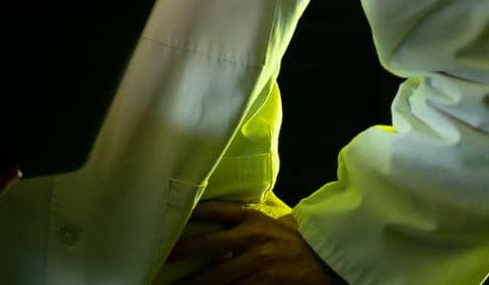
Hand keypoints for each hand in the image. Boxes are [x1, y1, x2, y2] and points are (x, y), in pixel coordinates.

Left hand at [170, 202, 337, 283]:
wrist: (329, 259)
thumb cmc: (293, 239)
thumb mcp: (268, 220)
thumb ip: (241, 218)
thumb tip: (206, 212)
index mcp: (252, 218)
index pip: (214, 210)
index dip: (189, 214)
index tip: (167, 218)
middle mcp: (252, 238)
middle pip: (208, 246)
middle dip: (182, 253)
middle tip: (160, 259)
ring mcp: (259, 263)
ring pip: (219, 276)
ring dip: (195, 284)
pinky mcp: (266, 284)